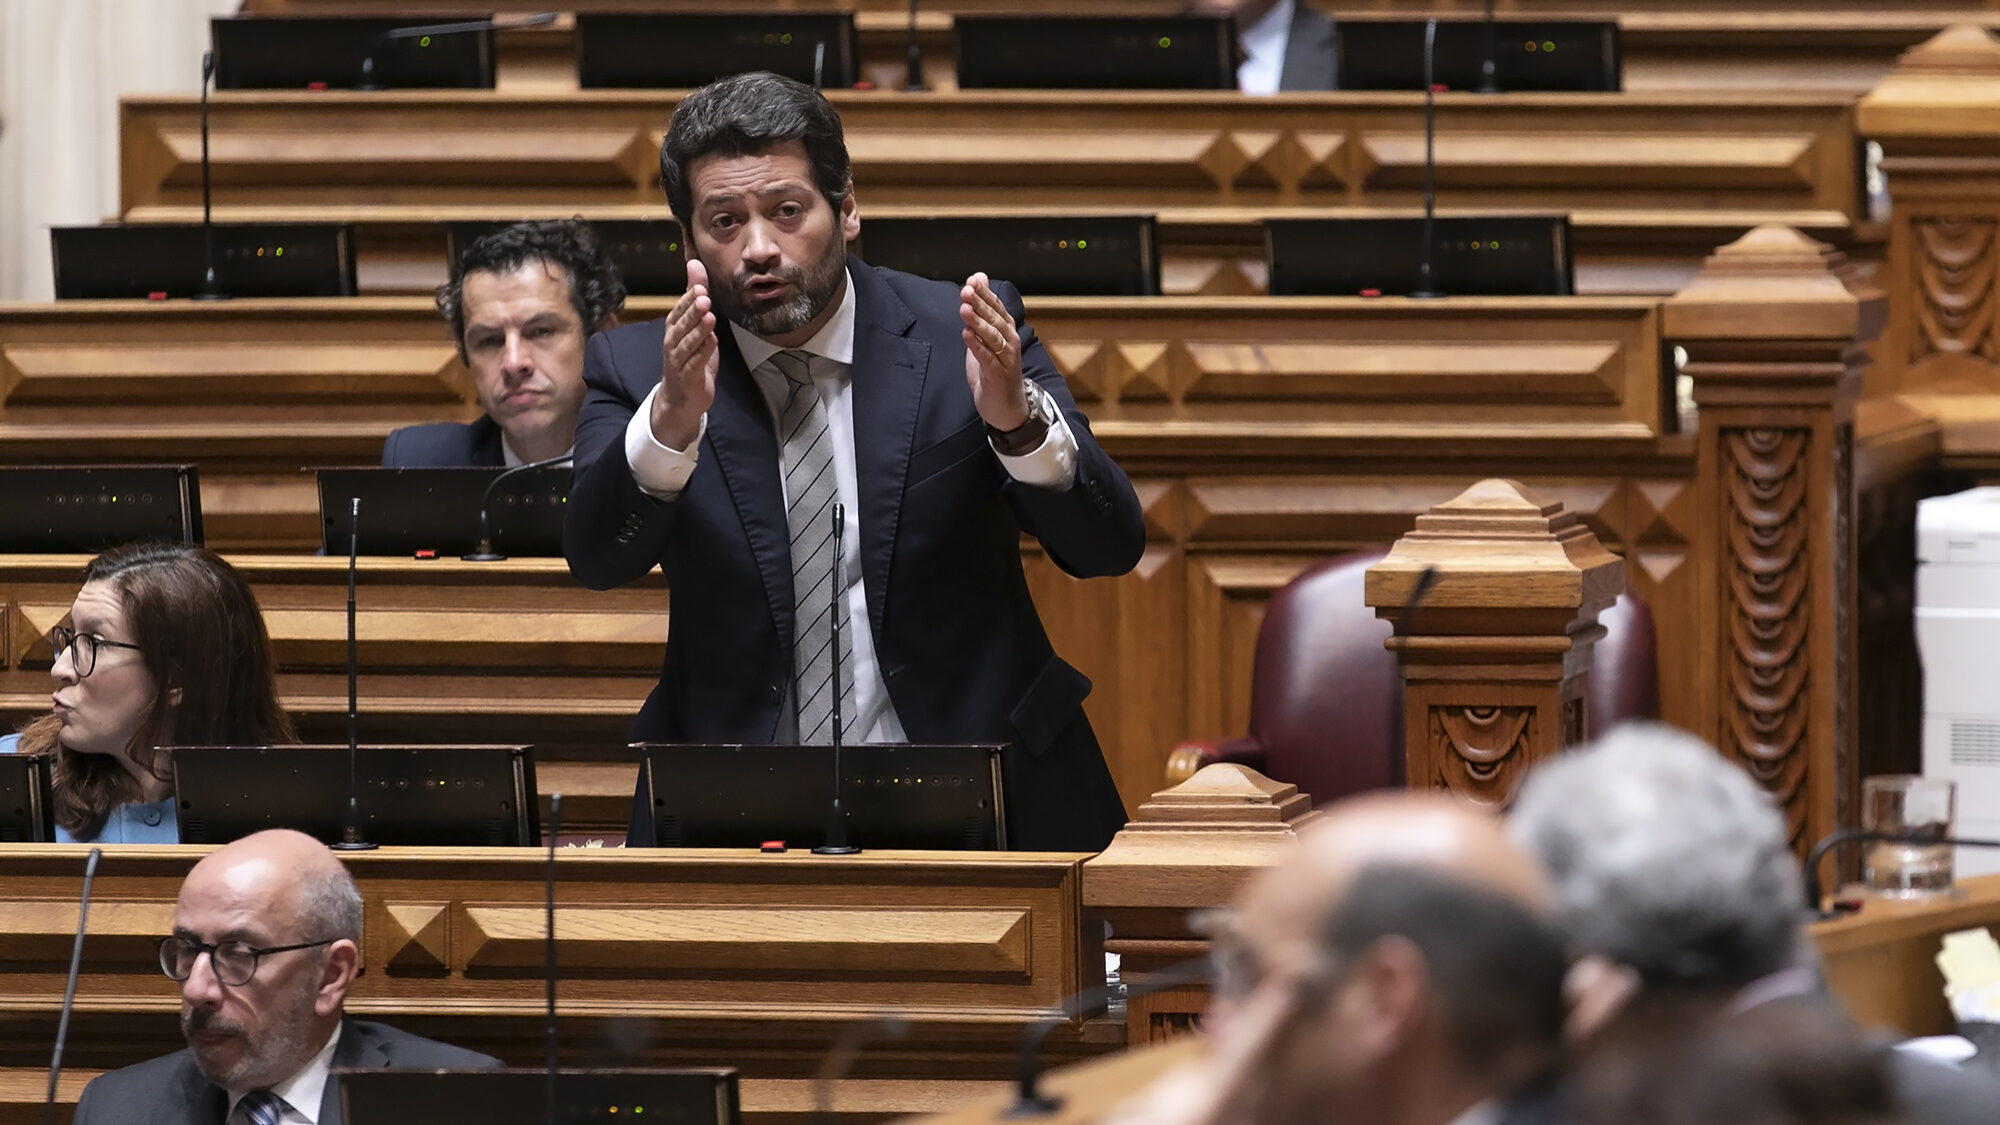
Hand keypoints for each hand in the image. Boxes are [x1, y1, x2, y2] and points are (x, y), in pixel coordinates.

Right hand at [650, 258, 718, 450]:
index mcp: (673, 329)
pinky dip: (703, 352)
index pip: (678, 311)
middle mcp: (672, 343)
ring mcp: (678, 361)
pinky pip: (695, 363)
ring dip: (698, 330)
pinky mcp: (688, 377)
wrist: (682, 399)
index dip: (688, 299)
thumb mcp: (695, 324)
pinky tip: (713, 342)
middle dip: (692, 311)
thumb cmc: (689, 357)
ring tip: (710, 316)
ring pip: (687, 343)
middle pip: (681, 325)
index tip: (700, 287)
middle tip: (704, 298)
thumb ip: (695, 296)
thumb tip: (695, 265)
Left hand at [960, 272, 1028, 430]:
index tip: (972, 280)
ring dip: (978, 323)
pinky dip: (977, 346)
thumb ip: (981, 310)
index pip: (996, 307)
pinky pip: (987, 358)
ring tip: (964, 309)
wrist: (1006, 406)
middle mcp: (1010, 342)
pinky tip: (966, 335)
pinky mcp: (998, 375)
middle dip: (980, 304)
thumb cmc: (994, 369)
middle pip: (994, 319)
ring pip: (992, 337)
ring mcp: (1005, 359)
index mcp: (1006, 330)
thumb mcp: (986, 337)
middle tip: (966, 290)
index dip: (985, 293)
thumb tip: (978, 279)